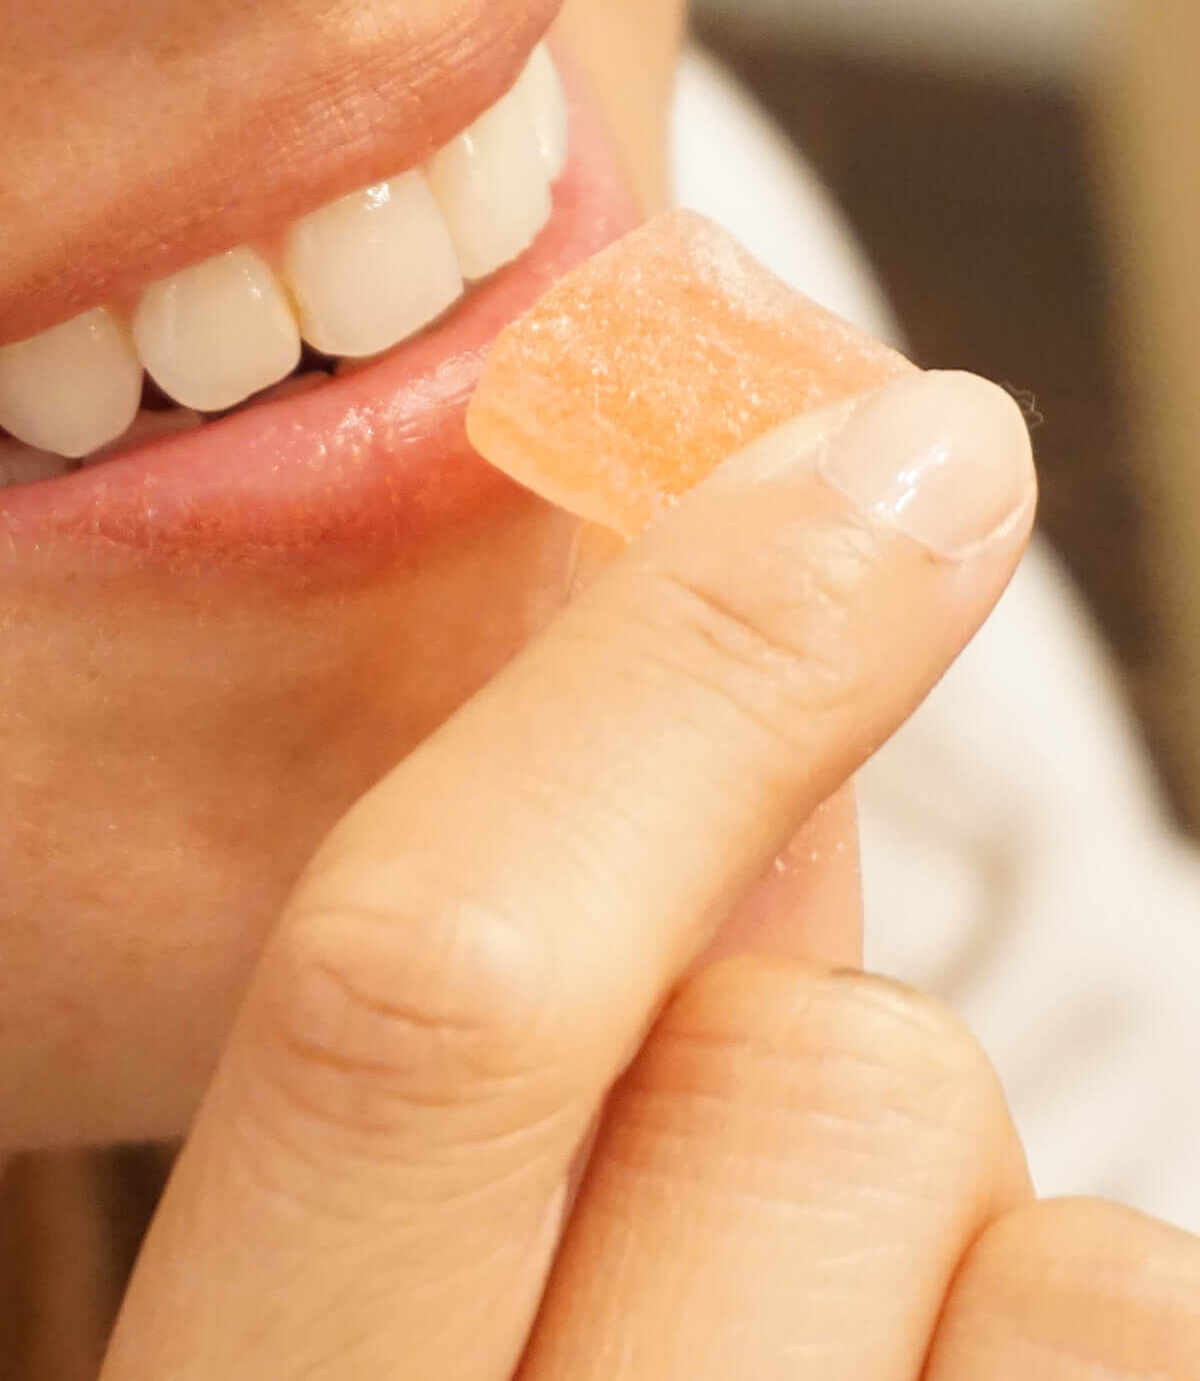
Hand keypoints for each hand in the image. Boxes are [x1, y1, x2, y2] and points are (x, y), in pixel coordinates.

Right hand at [100, 368, 1179, 1380]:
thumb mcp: (380, 1274)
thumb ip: (538, 1005)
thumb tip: (759, 666)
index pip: (428, 993)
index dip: (675, 668)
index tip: (895, 458)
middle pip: (820, 1079)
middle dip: (813, 1057)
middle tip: (726, 1207)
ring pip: (1056, 1246)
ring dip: (969, 1261)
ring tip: (827, 1378)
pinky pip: (1139, 1343)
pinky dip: (1071, 1356)